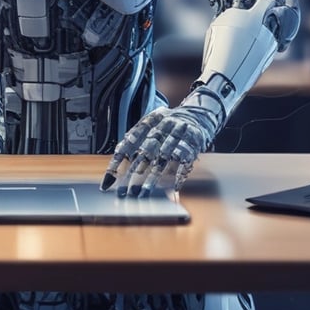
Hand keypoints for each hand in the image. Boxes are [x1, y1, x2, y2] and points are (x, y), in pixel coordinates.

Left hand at [100, 104, 217, 197]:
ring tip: (142, 194)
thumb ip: (136, 141)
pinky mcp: (193, 144)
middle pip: (146, 151)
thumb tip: (118, 167)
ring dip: (152, 178)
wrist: (199, 114)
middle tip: (124, 192)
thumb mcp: (153, 125)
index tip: (109, 179)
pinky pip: (184, 161)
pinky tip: (172, 189)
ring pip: (163, 158)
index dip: (118, 160)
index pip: (129, 140)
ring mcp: (179, 134)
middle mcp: (164, 125)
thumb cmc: (170, 125)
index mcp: (150, 120)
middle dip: (134, 173)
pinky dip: (178, 175)